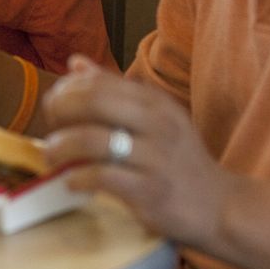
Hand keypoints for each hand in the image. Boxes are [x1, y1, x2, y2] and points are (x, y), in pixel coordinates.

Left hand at [43, 54, 234, 248]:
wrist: (220, 205)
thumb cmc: (177, 158)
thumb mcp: (153, 116)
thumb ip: (112, 90)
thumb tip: (74, 63)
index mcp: (154, 101)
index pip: (98, 82)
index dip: (66, 91)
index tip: (53, 106)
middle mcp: (157, 123)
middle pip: (93, 102)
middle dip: (61, 111)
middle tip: (49, 127)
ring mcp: (155, 157)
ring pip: (94, 140)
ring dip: (62, 146)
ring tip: (51, 154)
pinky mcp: (150, 191)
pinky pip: (103, 177)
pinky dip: (79, 178)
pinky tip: (72, 182)